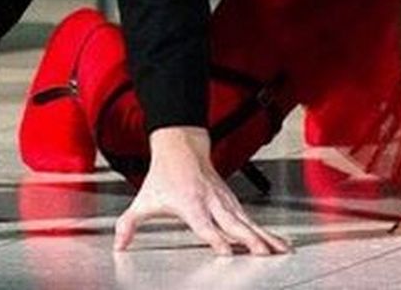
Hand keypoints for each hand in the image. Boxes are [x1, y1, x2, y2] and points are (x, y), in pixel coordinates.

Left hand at [113, 126, 289, 255]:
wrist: (182, 146)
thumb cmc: (164, 175)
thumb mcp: (144, 200)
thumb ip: (130, 223)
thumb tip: (118, 244)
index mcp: (190, 204)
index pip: (205, 224)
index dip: (215, 238)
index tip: (226, 251)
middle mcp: (211, 203)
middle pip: (233, 223)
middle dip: (249, 239)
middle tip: (263, 254)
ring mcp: (225, 201)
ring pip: (248, 221)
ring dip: (266, 237)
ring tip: (282, 251)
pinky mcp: (233, 201)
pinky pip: (252, 219)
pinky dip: (268, 231)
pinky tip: (279, 243)